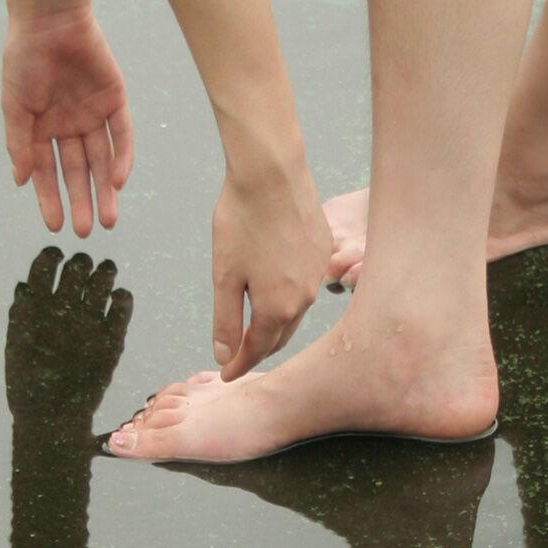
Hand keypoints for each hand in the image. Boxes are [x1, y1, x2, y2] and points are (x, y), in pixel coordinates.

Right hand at [2, 8, 132, 238]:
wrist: (49, 19)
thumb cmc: (24, 59)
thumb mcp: (14, 105)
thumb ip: (18, 143)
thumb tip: (20, 181)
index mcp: (41, 129)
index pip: (47, 172)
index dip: (50, 198)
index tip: (55, 226)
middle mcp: (68, 125)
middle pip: (78, 171)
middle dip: (81, 200)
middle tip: (86, 230)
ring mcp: (92, 114)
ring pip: (102, 159)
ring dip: (105, 189)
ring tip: (107, 218)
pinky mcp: (115, 99)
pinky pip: (121, 134)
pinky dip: (122, 157)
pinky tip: (118, 181)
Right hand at [4, 247, 132, 428]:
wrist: (52, 418)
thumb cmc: (28, 382)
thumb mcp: (14, 345)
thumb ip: (21, 313)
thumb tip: (26, 285)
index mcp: (34, 308)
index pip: (45, 265)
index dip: (52, 256)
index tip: (57, 256)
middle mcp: (62, 311)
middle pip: (77, 267)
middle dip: (80, 262)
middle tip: (83, 265)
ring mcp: (88, 324)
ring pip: (103, 278)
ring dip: (104, 271)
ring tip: (105, 271)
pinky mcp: (111, 340)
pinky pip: (122, 304)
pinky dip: (122, 296)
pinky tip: (118, 297)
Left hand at [211, 158, 331, 379]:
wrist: (271, 173)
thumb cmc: (242, 220)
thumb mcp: (224, 275)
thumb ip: (225, 320)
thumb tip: (224, 355)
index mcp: (278, 307)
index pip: (257, 349)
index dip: (239, 364)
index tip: (225, 374)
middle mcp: (306, 296)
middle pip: (279, 334)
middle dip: (259, 348)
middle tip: (238, 356)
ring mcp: (319, 272)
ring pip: (296, 310)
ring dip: (275, 322)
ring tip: (256, 325)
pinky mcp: (323, 249)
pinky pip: (307, 283)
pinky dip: (290, 294)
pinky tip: (276, 286)